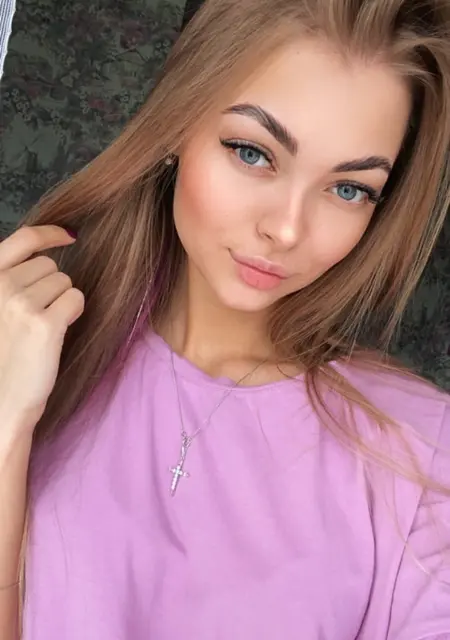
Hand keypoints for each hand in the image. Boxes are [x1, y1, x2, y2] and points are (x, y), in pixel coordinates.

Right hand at [0, 225, 83, 437]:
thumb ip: (8, 282)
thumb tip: (44, 257)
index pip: (22, 239)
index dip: (50, 233)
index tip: (68, 236)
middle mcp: (0, 286)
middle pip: (50, 266)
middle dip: (50, 286)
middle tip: (36, 316)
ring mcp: (22, 304)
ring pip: (65, 283)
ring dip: (61, 302)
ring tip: (42, 328)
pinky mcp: (45, 324)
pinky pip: (75, 299)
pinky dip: (72, 312)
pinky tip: (58, 330)